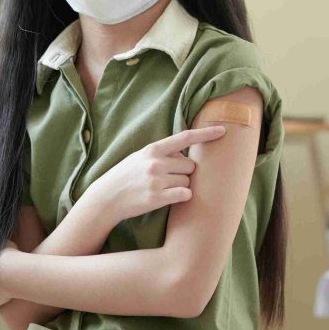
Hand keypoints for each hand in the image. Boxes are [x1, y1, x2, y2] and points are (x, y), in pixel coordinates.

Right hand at [87, 125, 225, 224]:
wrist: (106, 198)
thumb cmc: (126, 176)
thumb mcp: (141, 157)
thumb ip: (163, 153)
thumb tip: (187, 154)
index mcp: (153, 149)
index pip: (184, 137)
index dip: (205, 134)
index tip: (222, 131)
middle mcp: (156, 163)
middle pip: (190, 166)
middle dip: (184, 173)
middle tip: (167, 178)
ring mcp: (156, 180)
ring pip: (188, 181)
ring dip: (181, 186)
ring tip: (162, 188)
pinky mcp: (157, 198)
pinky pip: (185, 194)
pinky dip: (182, 196)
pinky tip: (168, 197)